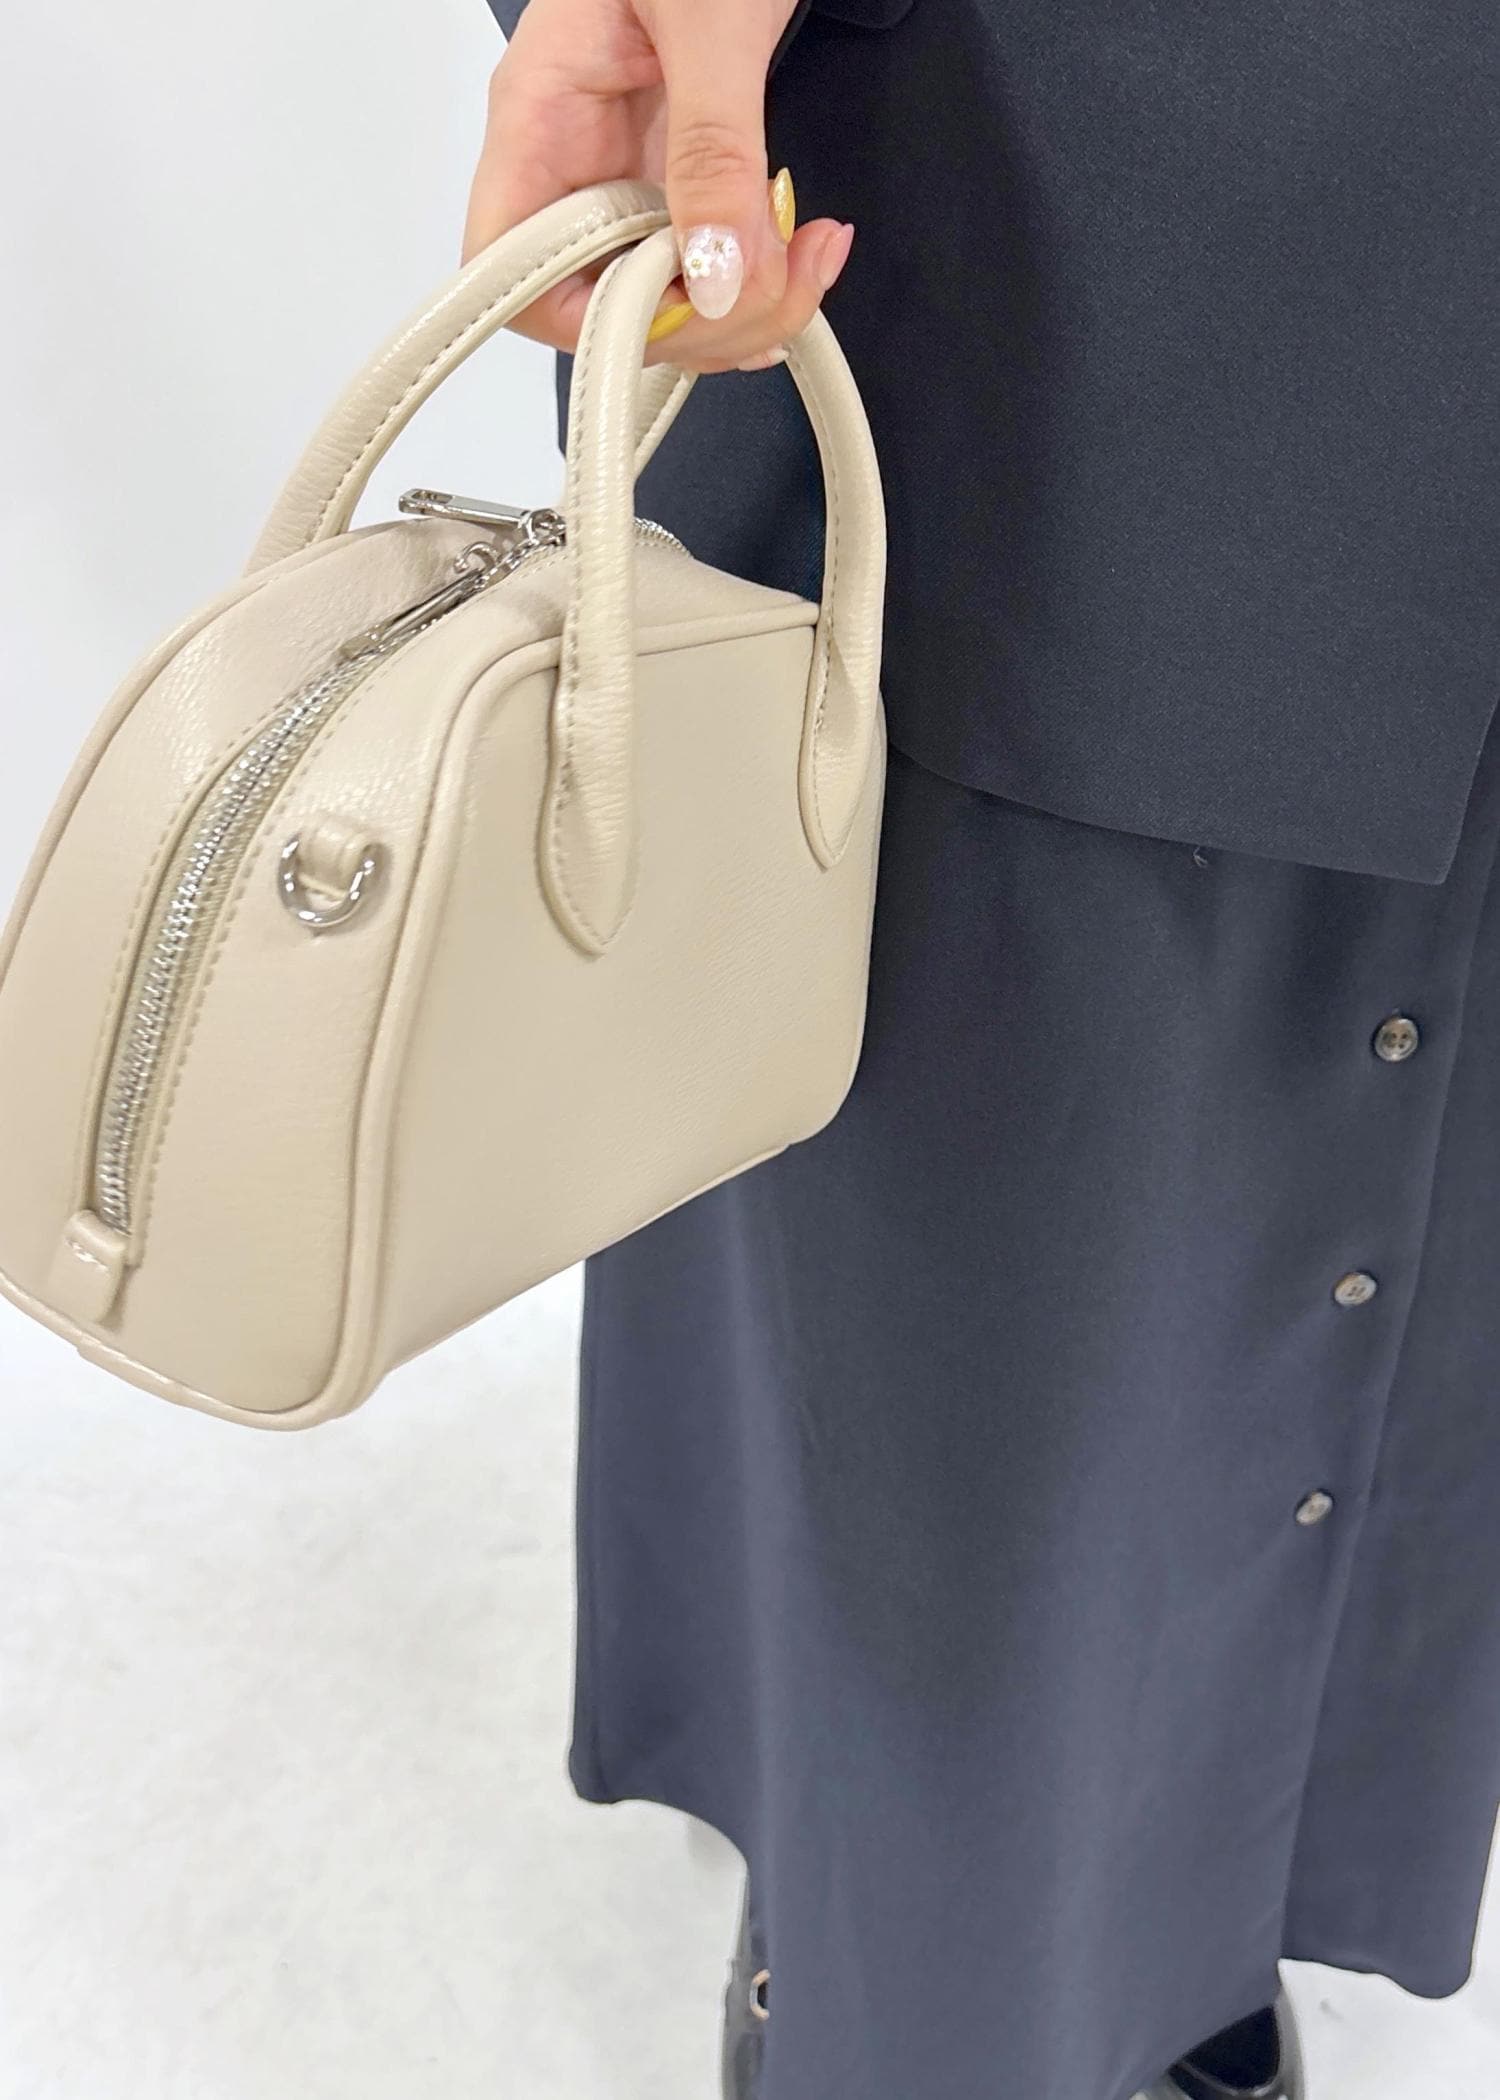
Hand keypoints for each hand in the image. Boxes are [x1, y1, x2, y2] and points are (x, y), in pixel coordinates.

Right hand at [462, 0, 855, 372]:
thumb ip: (715, 152)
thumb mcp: (709, 24)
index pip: (509, 273)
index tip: (669, 313)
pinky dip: (760, 278)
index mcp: (541, 115)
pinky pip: (707, 264)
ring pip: (661, 298)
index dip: (579, 323)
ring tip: (806, 258)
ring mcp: (626, 171)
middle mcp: (573, 156)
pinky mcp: (680, 173)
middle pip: (598, 307)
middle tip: (772, 288)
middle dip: (696, 321)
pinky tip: (801, 249)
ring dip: (741, 307)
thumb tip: (716, 277)